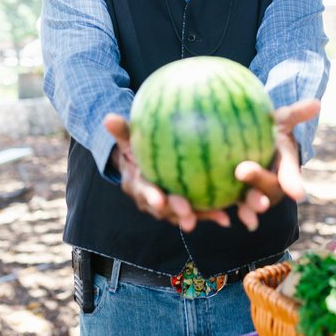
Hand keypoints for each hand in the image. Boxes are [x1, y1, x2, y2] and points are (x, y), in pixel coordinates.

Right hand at [103, 114, 230, 231]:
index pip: (144, 192)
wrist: (140, 164)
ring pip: (183, 215)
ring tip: (219, 217)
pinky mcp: (185, 207)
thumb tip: (108, 118)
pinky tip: (228, 216)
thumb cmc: (135, 149)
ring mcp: (169, 207)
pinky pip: (199, 211)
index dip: (151, 198)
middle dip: (177, 213)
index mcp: (139, 185)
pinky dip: (213, 213)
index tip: (159, 201)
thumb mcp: (127, 139)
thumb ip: (122, 131)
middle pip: (165, 210)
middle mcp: (154, 201)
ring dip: (200, 217)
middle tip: (189, 216)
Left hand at [233, 97, 319, 230]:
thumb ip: (296, 113)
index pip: (289, 175)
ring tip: (241, 210)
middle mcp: (271, 186)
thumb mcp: (282, 120)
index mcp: (284, 168)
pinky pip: (229, 206)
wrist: (252, 141)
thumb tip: (315, 103)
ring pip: (251, 204)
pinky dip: (223, 213)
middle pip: (268, 192)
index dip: (293, 183)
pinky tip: (215, 216)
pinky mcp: (235, 198)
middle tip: (243, 171)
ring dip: (248, 208)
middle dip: (259, 187)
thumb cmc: (270, 129)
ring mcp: (254, 195)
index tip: (297, 194)